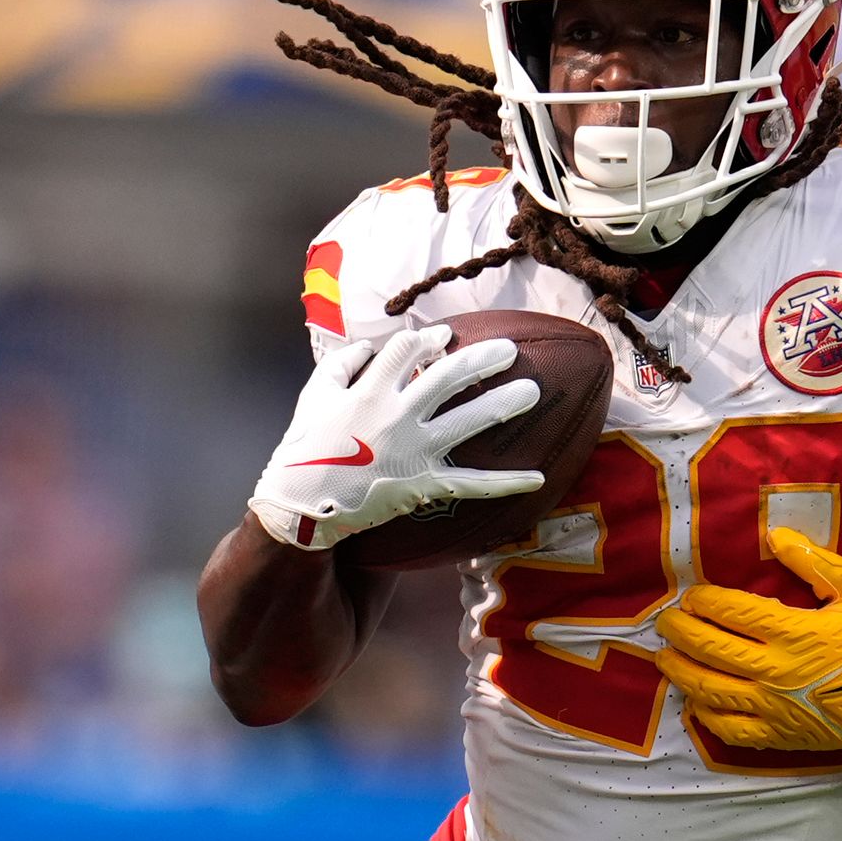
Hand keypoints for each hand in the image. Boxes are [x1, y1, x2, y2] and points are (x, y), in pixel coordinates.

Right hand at [247, 326, 542, 548]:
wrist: (303, 504)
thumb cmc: (305, 446)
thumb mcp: (313, 395)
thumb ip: (341, 364)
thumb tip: (369, 345)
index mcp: (370, 390)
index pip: (408, 350)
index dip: (429, 340)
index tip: (444, 337)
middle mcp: (398, 416)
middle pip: (450, 376)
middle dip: (483, 359)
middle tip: (510, 350)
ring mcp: (414, 450)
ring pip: (468, 421)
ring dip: (504, 403)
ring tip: (533, 391)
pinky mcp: (424, 484)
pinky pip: (472, 483)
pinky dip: (506, 482)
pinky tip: (538, 477)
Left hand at [652, 528, 841, 753]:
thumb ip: (814, 561)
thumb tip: (774, 535)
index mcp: (793, 631)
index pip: (731, 611)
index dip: (703, 601)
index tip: (691, 596)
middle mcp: (774, 670)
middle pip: (710, 649)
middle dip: (680, 632)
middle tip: (666, 622)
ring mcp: (772, 707)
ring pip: (710, 690)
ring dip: (681, 672)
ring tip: (666, 658)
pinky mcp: (777, 735)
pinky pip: (729, 729)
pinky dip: (704, 716)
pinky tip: (694, 703)